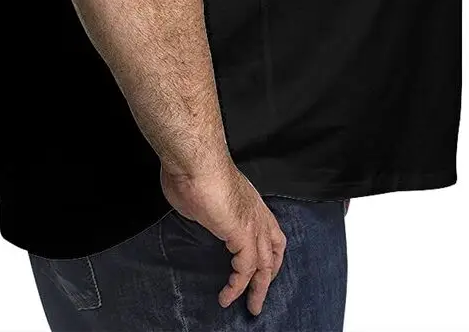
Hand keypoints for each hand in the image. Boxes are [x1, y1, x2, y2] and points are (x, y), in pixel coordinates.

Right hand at [160, 157, 286, 315]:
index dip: (270, 253)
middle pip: (273, 252)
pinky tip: (228, 295)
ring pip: (264, 264)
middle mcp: (257, 212)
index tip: (264, 270)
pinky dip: (238, 286)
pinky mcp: (244, 234)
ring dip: (257, 289)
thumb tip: (200, 214)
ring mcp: (253, 223)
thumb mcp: (204, 196)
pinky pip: (246, 269)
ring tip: (249, 307)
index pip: (271, 231)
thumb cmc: (195, 170)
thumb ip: (207, 210)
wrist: (196, 161)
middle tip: (259, 298)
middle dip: (268, 278)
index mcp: (249, 201)